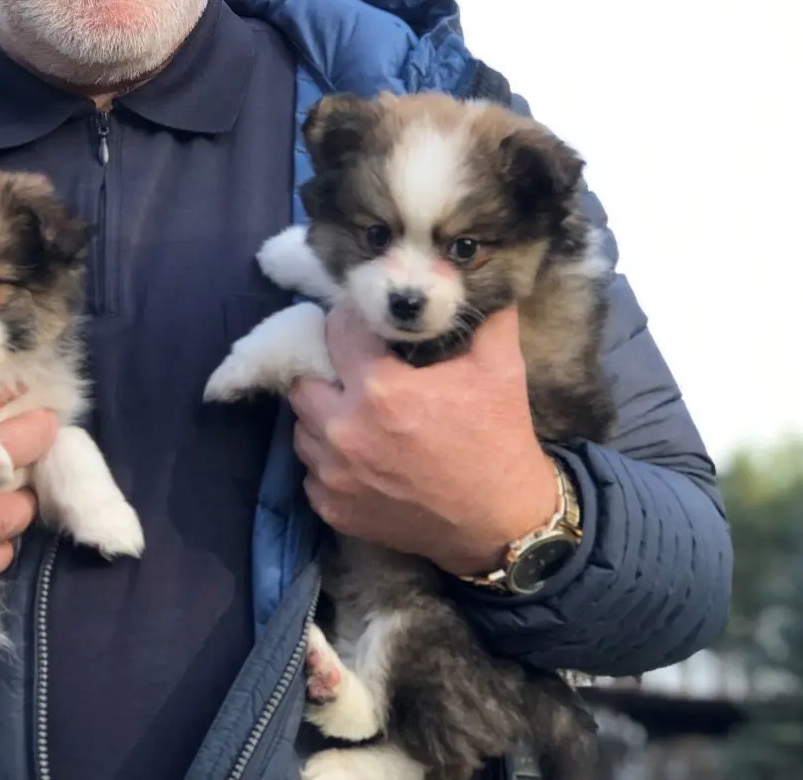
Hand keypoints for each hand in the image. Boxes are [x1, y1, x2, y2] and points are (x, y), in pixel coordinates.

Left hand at [289, 303, 559, 576]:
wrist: (502, 524)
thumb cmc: (499, 440)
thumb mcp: (501, 368)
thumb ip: (484, 316)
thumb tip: (476, 279)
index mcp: (380, 390)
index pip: (337, 331)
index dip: (352, 320)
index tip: (366, 324)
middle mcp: (345, 431)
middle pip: (302, 380)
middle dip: (324, 368)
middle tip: (353, 369)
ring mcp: (335, 475)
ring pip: (301, 426)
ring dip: (322, 413)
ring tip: (354, 410)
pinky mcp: (334, 509)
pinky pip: (310, 471)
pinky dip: (327, 459)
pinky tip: (358, 452)